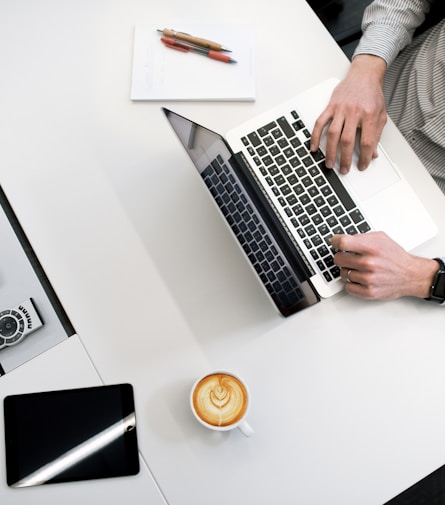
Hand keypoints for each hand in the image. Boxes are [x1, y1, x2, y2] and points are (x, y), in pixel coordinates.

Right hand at [311, 55, 387, 173]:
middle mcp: (354, 111)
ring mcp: (340, 109)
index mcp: (369, 114)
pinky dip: (315, 136)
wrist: (364, 74)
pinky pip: (320, 123)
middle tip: (344, 169)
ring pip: (333, 134)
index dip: (365, 157)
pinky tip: (314, 147)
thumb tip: (374, 153)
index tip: (363, 165)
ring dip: (330, 151)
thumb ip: (376, 134)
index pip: (367, 141)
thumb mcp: (380, 114)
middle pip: (347, 140)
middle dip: (345, 158)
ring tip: (329, 163)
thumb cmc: (372, 94)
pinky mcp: (330, 106)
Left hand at [332, 232, 438, 299]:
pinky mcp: (368, 292)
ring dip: (348, 271)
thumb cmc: (395, 257)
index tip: (335, 242)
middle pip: (338, 259)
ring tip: (359, 268)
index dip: (335, 241)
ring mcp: (368, 279)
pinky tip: (359, 278)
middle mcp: (369, 263)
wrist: (411, 275)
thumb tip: (343, 239)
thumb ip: (361, 237)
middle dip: (342, 257)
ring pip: (342, 273)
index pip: (342, 242)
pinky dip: (351, 283)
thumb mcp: (381, 238)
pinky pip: (347, 287)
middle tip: (348, 257)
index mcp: (371, 247)